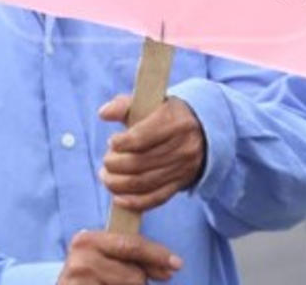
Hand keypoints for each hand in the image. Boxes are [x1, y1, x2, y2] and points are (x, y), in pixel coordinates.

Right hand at [58, 229, 182, 284]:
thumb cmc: (89, 278)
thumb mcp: (104, 259)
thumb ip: (130, 254)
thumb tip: (168, 268)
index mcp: (86, 240)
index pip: (131, 245)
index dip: (156, 254)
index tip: (177, 264)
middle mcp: (80, 259)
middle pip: (134, 275)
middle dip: (141, 282)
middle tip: (144, 282)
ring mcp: (78, 282)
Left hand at [98, 95, 205, 212]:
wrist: (202, 131)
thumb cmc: (166, 116)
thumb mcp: (150, 103)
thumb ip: (124, 105)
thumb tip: (104, 113)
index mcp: (174, 121)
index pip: (142, 138)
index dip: (121, 143)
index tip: (112, 141)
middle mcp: (182, 146)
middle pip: (141, 162)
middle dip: (116, 165)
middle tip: (106, 161)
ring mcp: (182, 168)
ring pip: (145, 182)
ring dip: (119, 184)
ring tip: (106, 177)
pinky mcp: (180, 184)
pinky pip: (155, 198)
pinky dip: (133, 202)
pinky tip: (118, 198)